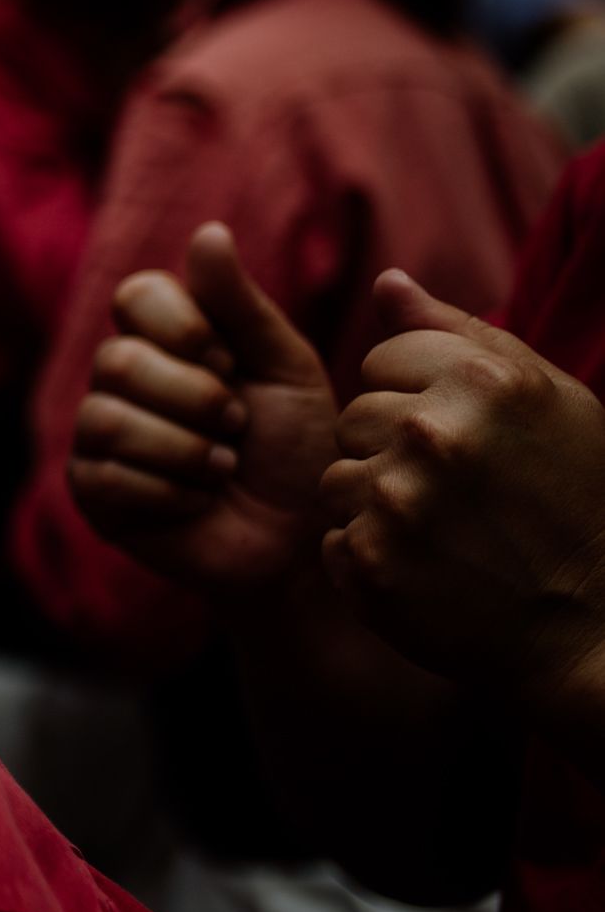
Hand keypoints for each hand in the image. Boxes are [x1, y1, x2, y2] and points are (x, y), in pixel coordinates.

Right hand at [69, 222, 339, 586]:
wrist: (302, 540)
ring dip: (185, 451)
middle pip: (117, 360)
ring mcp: (99, 433)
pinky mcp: (91, 490)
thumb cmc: (301, 449)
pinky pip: (104, 475)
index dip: (182, 328)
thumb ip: (242, 304)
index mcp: (167, 338)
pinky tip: (196, 502)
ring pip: (108, 419)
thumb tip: (208, 231)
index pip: (135, 296)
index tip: (229, 362)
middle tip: (235, 427)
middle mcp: (124, 378)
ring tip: (223, 470)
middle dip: (195, 400)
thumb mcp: (285, 368)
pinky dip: (169, 492)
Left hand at [321, 270, 604, 719]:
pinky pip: (333, 539)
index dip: (419, 397)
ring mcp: (396, 501)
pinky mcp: (370, 563)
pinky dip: (371, 556)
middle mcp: (432, 433)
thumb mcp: (545, 400)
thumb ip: (459, 333)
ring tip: (446, 532)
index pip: (382, 359)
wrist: (596, 629)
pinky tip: (428, 570)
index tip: (466, 438)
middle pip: (355, 415)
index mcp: (481, 381)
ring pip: (337, 476)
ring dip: (377, 502)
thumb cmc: (578, 502)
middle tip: (460, 492)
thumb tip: (388, 282)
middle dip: (394, 447)